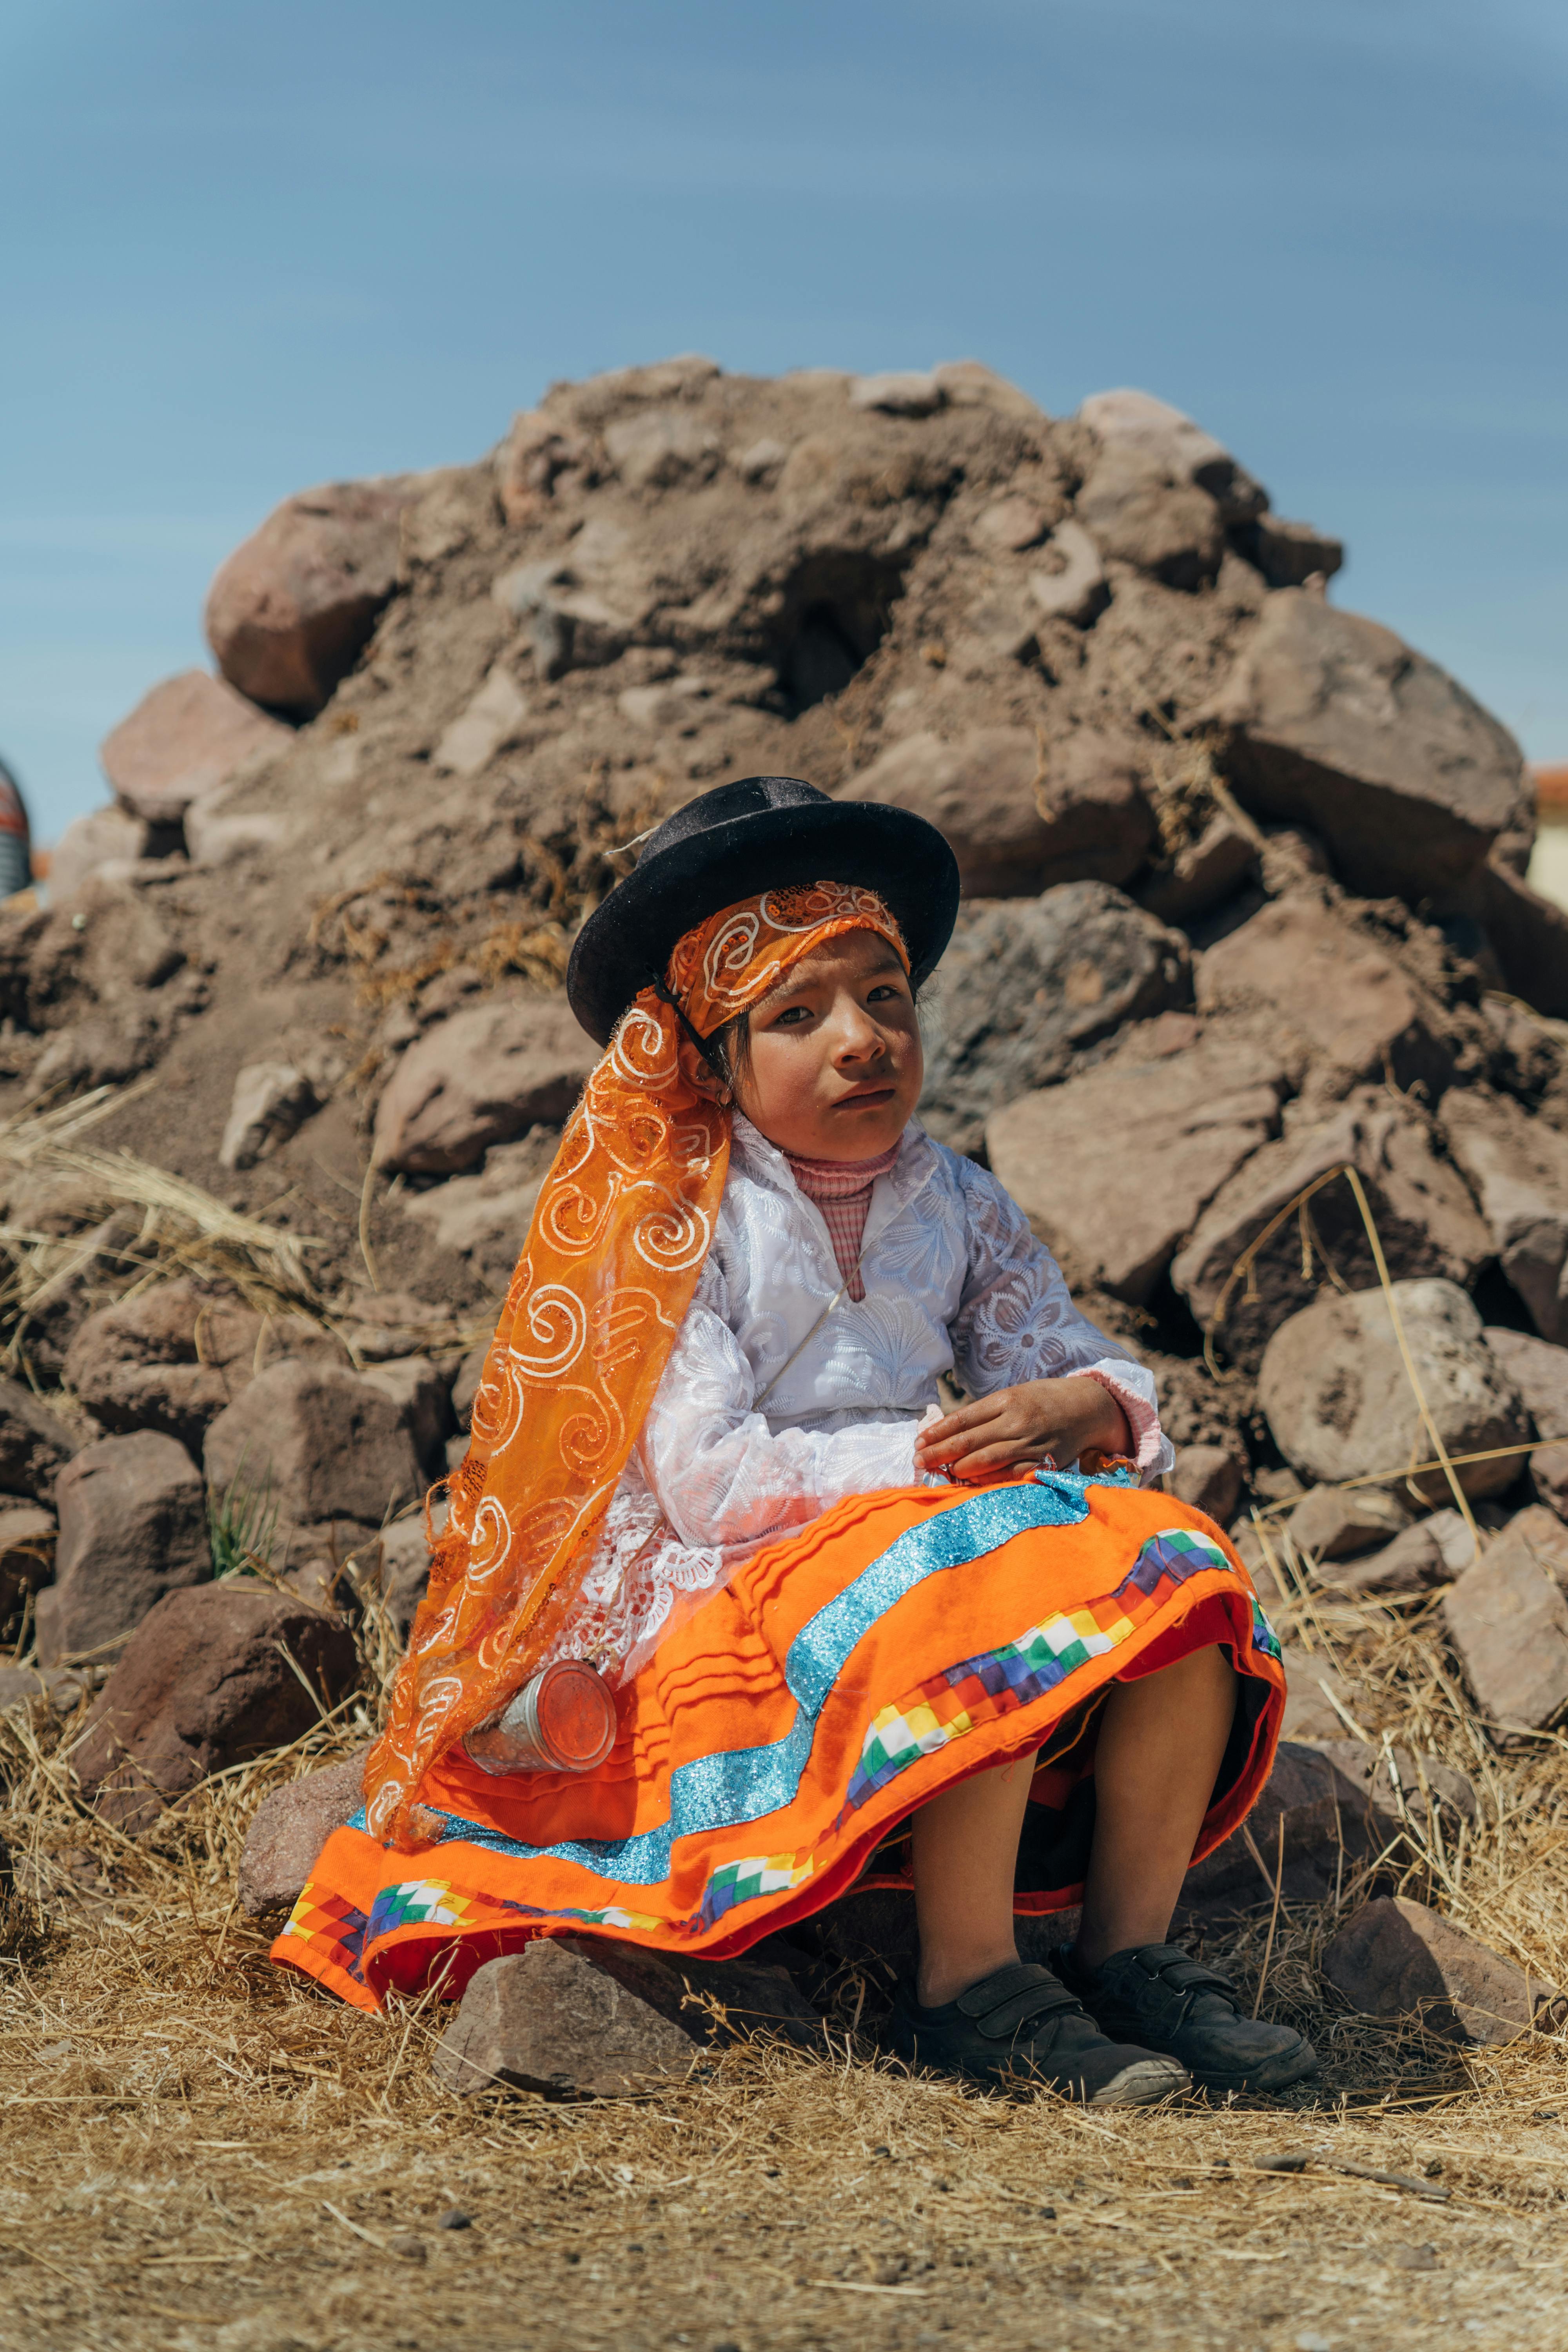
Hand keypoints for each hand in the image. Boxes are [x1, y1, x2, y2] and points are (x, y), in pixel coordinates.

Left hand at [913, 1375, 1131, 1482]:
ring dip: (960, 1469)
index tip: (918, 1443)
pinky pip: (1012, 1475)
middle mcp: (1017, 1420)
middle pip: (969, 1440)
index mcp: (1006, 1400)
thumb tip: (949, 1432)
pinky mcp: (1045, 1461)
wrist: (1088, 1407)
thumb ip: (986, 1413)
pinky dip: (990, 1481)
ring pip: (988, 1459)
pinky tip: (973, 1484)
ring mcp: (1031, 1442)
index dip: (937, 1433)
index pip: (963, 1419)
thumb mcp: (1014, 1395)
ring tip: (941, 1474)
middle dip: (940, 1453)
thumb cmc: (1044, 1401)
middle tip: (918, 1463)